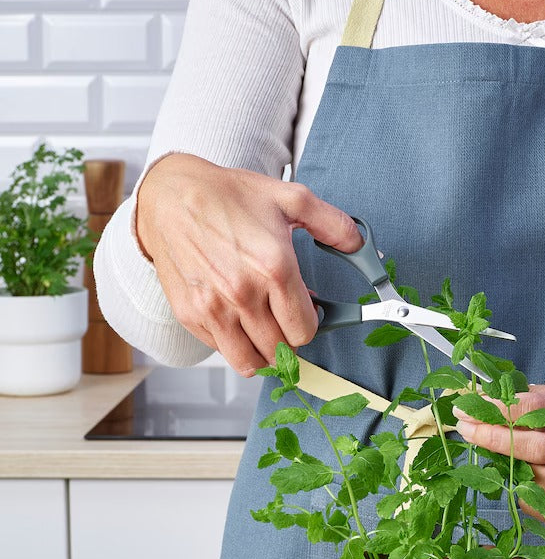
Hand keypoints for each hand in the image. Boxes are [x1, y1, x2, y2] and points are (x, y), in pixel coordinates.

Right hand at [135, 153, 362, 374]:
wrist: (171, 195)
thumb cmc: (228, 197)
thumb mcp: (290, 198)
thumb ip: (332, 224)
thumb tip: (359, 244)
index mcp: (273, 268)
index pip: (305, 330)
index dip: (310, 323)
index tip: (305, 312)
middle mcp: (243, 293)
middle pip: (281, 350)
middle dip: (288, 338)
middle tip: (283, 318)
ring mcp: (213, 308)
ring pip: (251, 362)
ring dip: (263, 353)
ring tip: (264, 330)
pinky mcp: (190, 315)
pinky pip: (222, 351)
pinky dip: (234, 345)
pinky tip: (236, 320)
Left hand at [453, 385, 544, 522]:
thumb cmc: (535, 416)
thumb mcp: (522, 397)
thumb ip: (500, 400)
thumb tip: (469, 407)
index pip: (534, 406)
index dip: (496, 409)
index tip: (466, 412)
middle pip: (543, 447)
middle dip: (498, 441)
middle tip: (467, 432)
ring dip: (519, 475)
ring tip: (492, 463)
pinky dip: (532, 505)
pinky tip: (513, 490)